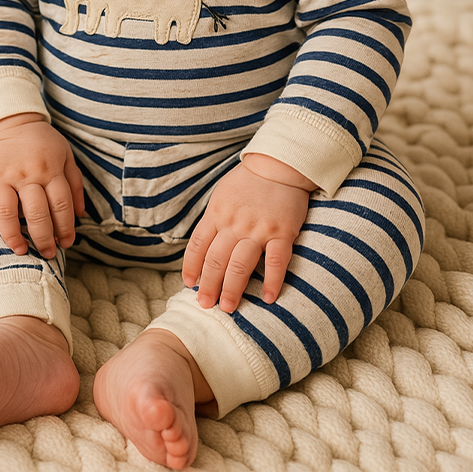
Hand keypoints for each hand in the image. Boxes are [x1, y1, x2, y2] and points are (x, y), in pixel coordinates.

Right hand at [0, 114, 85, 258]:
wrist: (10, 120)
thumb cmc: (41, 142)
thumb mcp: (66, 154)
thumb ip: (75, 183)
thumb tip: (81, 215)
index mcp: (50, 168)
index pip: (61, 205)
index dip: (65, 228)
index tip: (65, 243)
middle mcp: (26, 173)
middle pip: (36, 213)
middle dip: (43, 238)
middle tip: (47, 254)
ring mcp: (2, 174)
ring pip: (6, 212)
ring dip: (13, 236)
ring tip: (20, 250)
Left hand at [182, 155, 312, 312]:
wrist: (278, 164)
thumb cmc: (248, 181)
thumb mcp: (222, 195)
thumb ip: (214, 219)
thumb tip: (204, 246)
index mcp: (217, 213)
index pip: (198, 245)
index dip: (191, 267)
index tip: (190, 284)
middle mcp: (234, 223)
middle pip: (216, 260)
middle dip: (209, 285)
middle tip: (205, 305)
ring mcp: (259, 229)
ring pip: (240, 264)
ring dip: (233, 289)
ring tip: (228, 307)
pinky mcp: (282, 232)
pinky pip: (277, 261)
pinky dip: (272, 281)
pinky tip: (269, 298)